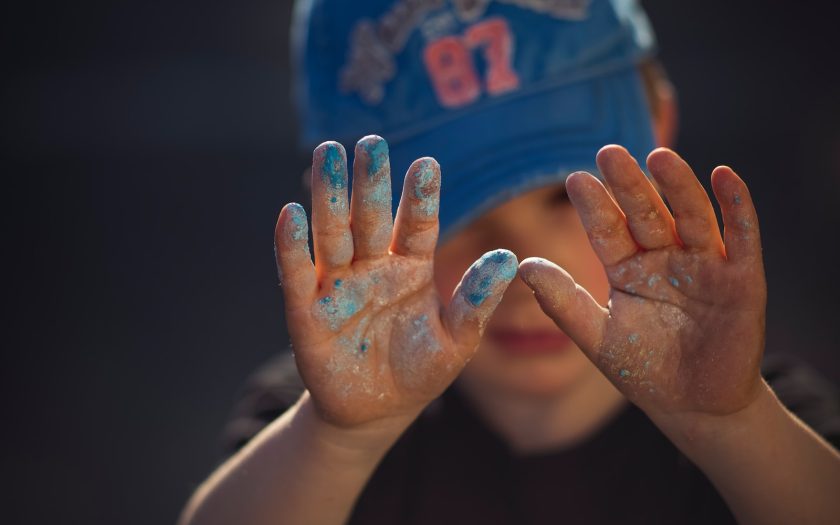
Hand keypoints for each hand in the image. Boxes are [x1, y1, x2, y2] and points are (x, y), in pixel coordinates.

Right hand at [274, 136, 516, 428]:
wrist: (377, 411)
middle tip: (370, 142)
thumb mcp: (457, 340)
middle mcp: (372, 267)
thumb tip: (509, 259)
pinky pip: (297, 274)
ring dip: (329, 196)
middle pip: (369, 217)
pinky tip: (291, 214)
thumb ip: (476, 301)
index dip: (420, 196)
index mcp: (411, 268)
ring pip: (332, 233)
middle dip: (370, 181)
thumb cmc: (421, 371)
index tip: (428, 164)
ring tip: (329, 154)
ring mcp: (337, 286)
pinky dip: (292, 246)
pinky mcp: (306, 312)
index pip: (416, 224)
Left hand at [519, 146, 765, 417]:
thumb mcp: (598, 338)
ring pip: (691, 216)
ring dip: (677, 186)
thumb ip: (563, 302)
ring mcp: (704, 266)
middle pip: (647, 214)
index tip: (575, 180)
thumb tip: (522, 264)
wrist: (693, 407)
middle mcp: (665, 259)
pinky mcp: (742, 280)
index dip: (595, 207)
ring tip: (658, 157)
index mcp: (629, 269)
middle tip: (609, 152)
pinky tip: (723, 176)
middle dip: (629, 185)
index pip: (608, 231)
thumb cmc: (644, 370)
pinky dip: (736, 207)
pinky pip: (741, 237)